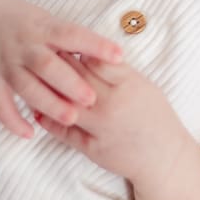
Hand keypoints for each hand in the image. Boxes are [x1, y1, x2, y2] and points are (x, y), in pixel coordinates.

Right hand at [0, 0, 122, 136]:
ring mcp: (3, 62)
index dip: (95, 45)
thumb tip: (108, 56)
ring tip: (70, 118)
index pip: (71, 34)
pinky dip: (12, 119)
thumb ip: (70, 39)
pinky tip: (30, 133)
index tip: (118, 56)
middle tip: (91, 99)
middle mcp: (22, 44)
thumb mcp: (45, 20)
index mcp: (42, 27)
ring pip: (25, 86)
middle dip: (70, 83)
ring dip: (47, 103)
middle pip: (47, 65)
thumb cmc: (19, 20)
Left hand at [35, 56, 188, 185]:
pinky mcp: (92, 148)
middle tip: (44, 55)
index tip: (65, 43)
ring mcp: (100, 127)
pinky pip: (63, 131)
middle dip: (58, 65)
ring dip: (48, 91)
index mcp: (127, 84)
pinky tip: (38, 110)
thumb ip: (117, 71)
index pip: (93, 58)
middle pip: (76, 78)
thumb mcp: (143, 86)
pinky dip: (48, 120)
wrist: (163, 157)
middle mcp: (112, 104)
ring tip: (36, 80)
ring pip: (64, 103)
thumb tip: (89, 53)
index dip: (77, 49)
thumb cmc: (155, 117)